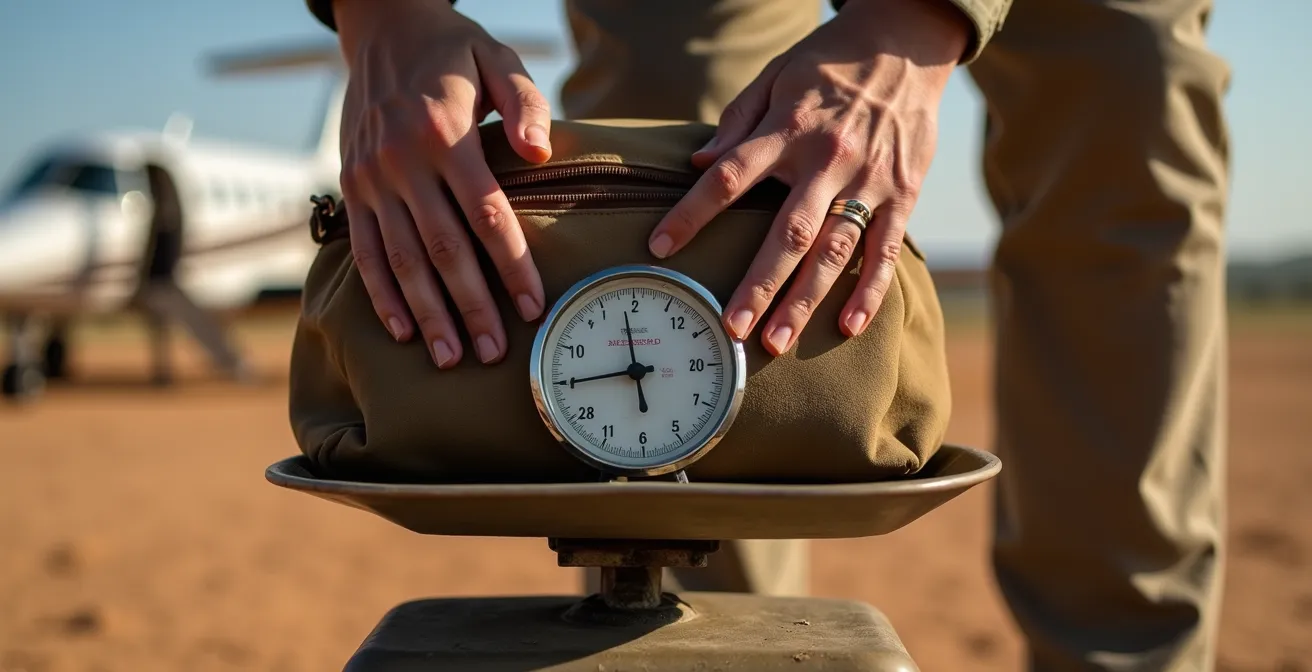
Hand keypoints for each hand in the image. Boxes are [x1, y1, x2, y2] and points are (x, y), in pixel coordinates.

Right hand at [333, 0, 551, 367]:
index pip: (487, 214)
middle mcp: (403, 160)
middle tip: (495, 352)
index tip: (534, 306)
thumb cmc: (452, 50)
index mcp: (446, 133)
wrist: (380, 26)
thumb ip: (525, 105)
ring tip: (451, 357)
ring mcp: (372, 178)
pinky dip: (381, 294)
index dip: (512, 265)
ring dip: (427, 314)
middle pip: (444, 249)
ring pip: (402, 260)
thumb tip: (541, 154)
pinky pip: (365, 250)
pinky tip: (402, 329)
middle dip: (471, 307)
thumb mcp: (498, 59)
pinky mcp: (352, 186)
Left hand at [645, 0, 968, 355]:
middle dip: (758, 285)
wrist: (907, 42)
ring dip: (805, 301)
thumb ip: (738, 121)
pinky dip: (870, 291)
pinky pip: (885, 250)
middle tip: (731, 327)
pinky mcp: (902, 195)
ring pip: (834, 252)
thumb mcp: (776, 76)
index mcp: (789, 130)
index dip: (692, 213)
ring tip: (776, 342)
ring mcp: (869, 182)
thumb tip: (699, 162)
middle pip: (788, 233)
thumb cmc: (829, 63)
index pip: (730, 178)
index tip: (660, 246)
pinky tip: (848, 327)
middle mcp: (828, 160)